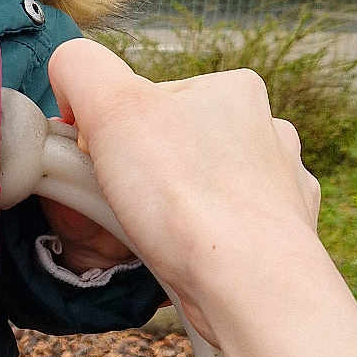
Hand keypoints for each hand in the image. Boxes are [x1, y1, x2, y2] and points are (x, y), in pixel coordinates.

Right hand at [47, 40, 356, 356]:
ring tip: (158, 237)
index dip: (111, 130)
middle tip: (123, 207)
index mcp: (233, 89)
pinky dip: (208, 242)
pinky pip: (233, 231)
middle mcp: (269, 131)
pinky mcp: (286, 239)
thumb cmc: (185, 196)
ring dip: (179, 208)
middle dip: (145, 172)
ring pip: (209, 187)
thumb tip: (70, 75)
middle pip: (180, 143)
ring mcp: (284, 187)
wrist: (251, 287)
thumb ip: (80, 69)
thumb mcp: (112, 107)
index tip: (98, 165)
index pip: (151, 99)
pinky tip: (193, 258)